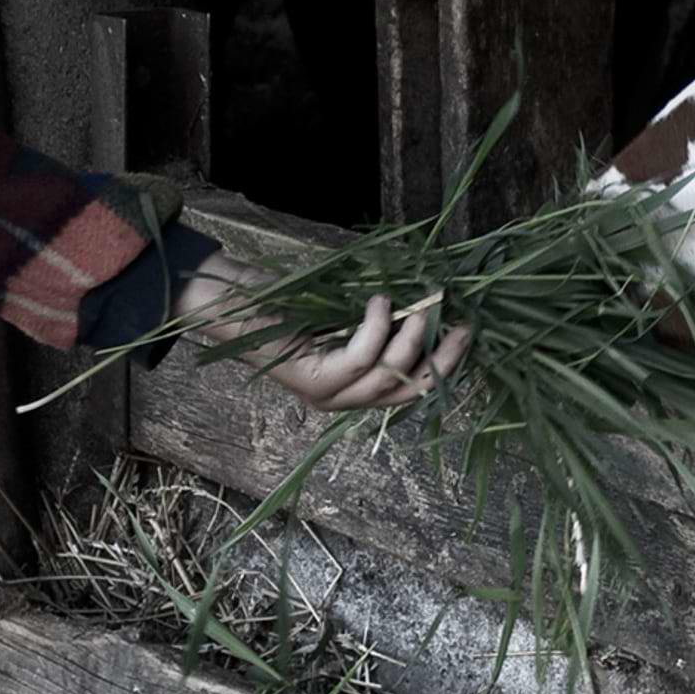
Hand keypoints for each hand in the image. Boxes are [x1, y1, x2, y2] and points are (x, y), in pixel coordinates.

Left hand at [177, 251, 470, 410]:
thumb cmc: (284, 300)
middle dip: (443, 359)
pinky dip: (377, 328)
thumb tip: (428, 293)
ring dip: (413, 338)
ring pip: (388, 376)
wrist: (228, 303)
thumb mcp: (342, 307)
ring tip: (424, 302)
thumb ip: (380, 313)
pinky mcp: (312, 382)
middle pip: (409, 391)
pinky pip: (359, 359)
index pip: (412, 387)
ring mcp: (328, 395)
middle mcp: (344, 400)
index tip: (466, 330)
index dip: (444, 364)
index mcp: (355, 386)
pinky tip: (381, 301)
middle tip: (462, 322)